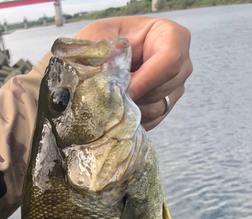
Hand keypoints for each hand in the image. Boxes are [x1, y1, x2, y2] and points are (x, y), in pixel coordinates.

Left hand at [73, 17, 192, 130]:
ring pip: (157, 108)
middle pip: (163, 88)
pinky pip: (152, 121)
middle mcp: (181, 63)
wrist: (104, 58)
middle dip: (134, 95)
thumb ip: (105, 49)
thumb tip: (111, 63)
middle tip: (109, 95)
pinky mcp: (164, 107)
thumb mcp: (99, 34)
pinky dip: (132, 118)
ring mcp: (175, 88)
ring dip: (131, 108)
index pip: (170, 61)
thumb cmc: (105, 39)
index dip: (145, 80)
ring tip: (111, 98)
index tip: (121, 89)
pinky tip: (117, 107)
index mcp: (172, 36)